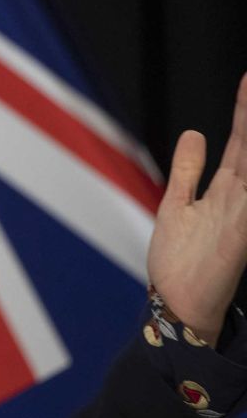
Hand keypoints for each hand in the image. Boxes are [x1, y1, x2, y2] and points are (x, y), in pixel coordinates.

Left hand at [147, 72, 246, 344]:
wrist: (179, 307)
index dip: (245, 110)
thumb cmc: (181, 261)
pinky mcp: (239, 232)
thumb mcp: (177, 204)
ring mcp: (242, 213)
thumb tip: (195, 134)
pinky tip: (246, 157)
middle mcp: (240, 197)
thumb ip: (188, 170)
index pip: (242, 141)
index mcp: (226, 189)